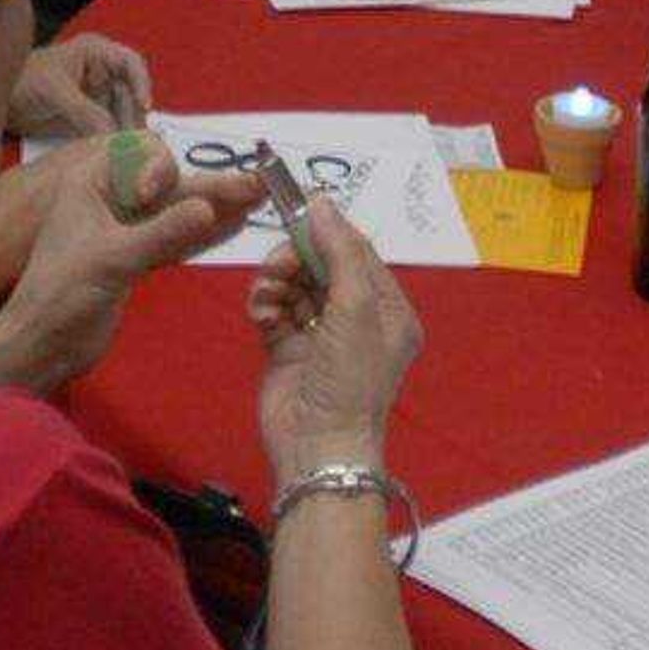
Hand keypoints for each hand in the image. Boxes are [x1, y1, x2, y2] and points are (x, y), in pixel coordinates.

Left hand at [0, 143, 258, 395]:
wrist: (42, 346)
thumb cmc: (63, 293)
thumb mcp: (112, 258)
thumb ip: (161, 233)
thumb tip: (208, 208)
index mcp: (90, 183)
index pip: (138, 154)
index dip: (160, 167)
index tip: (160, 193)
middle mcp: (109, 199)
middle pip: (167, 184)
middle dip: (208, 185)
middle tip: (256, 184)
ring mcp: (125, 231)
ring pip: (176, 212)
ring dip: (214, 207)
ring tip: (259, 199)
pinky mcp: (136, 260)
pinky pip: (175, 239)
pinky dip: (203, 234)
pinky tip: (234, 226)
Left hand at [6, 34, 150, 140]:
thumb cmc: (20, 80)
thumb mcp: (55, 91)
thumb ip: (85, 111)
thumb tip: (112, 133)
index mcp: (95, 52)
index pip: (131, 63)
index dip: (141, 83)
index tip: (143, 105)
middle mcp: (100, 73)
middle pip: (130, 94)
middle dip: (134, 116)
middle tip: (136, 140)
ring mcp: (96, 97)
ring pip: (122, 114)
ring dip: (126, 131)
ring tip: (128, 150)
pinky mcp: (88, 118)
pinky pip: (108, 129)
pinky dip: (112, 141)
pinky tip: (115, 153)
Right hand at [250, 199, 421, 479]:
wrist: (316, 448)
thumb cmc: (348, 378)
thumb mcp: (355, 307)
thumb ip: (340, 251)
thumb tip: (320, 200)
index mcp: (387, 309)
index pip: (357, 252)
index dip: (327, 232)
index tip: (295, 214)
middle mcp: (357, 319)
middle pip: (320, 264)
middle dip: (295, 258)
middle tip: (277, 267)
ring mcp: (319, 334)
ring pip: (293, 283)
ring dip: (275, 281)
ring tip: (266, 296)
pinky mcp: (287, 349)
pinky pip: (273, 308)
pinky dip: (264, 305)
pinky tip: (261, 315)